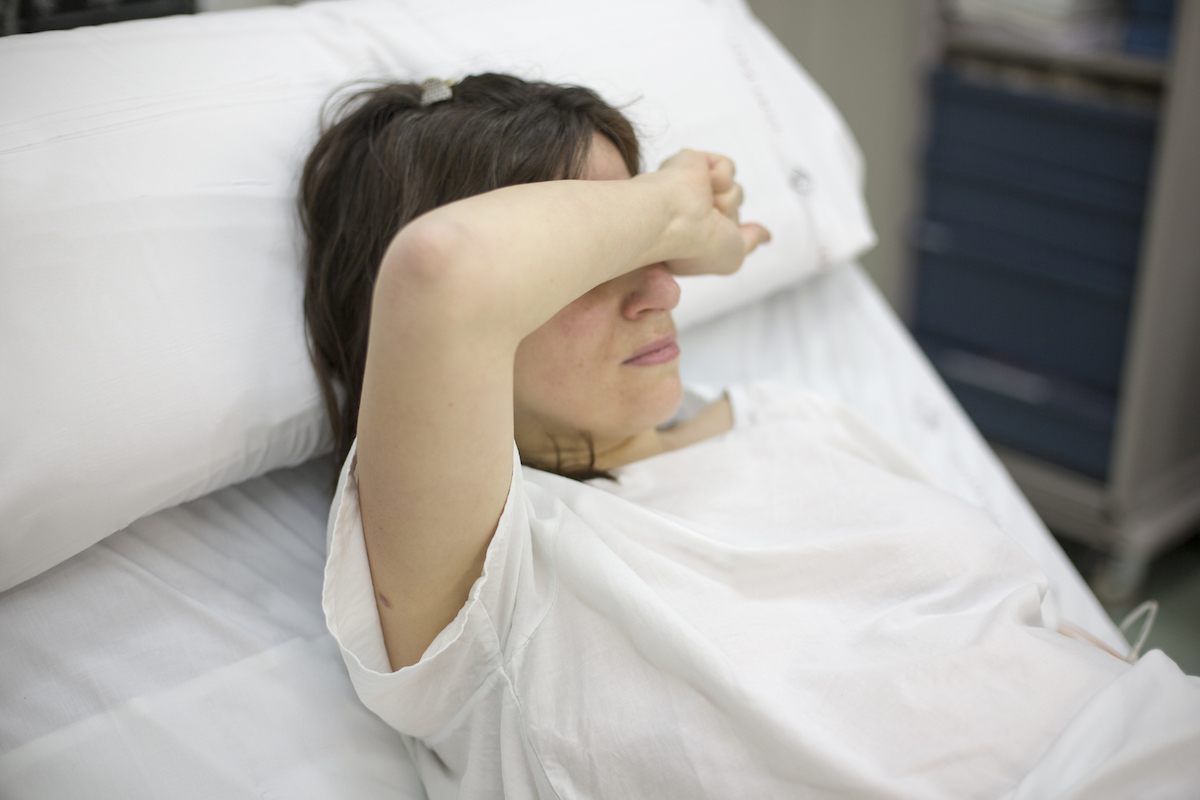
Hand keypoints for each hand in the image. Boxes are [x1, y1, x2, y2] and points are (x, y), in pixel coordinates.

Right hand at [654, 149, 770, 276]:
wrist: (676, 220)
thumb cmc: (694, 246)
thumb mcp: (732, 258)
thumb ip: (750, 242)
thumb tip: (765, 235)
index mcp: (690, 236)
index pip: (724, 230)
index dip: (726, 236)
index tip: (712, 245)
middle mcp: (689, 212)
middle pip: (733, 210)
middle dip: (728, 217)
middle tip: (704, 224)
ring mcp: (688, 187)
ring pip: (734, 190)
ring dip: (726, 200)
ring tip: (701, 205)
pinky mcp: (690, 162)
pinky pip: (727, 167)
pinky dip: (721, 177)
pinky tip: (701, 185)